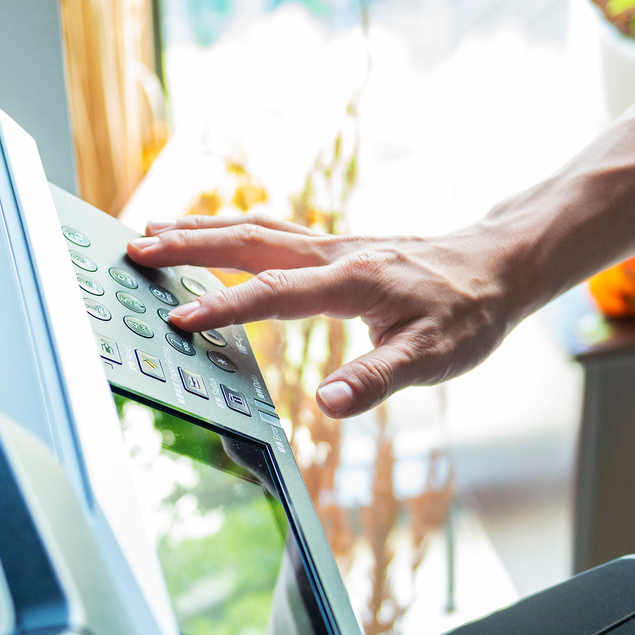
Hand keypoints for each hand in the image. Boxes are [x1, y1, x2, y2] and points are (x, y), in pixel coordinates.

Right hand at [125, 215, 529, 417]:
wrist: (499, 266)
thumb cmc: (468, 313)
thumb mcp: (433, 357)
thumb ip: (375, 380)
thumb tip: (325, 405)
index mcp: (352, 281)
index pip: (274, 294)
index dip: (225, 307)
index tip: (179, 318)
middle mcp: (335, 253)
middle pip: (248, 241)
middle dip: (188, 245)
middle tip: (134, 248)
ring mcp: (333, 245)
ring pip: (255, 228)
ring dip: (201, 229)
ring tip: (152, 231)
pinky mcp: (336, 246)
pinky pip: (271, 232)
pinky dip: (230, 230)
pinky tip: (212, 237)